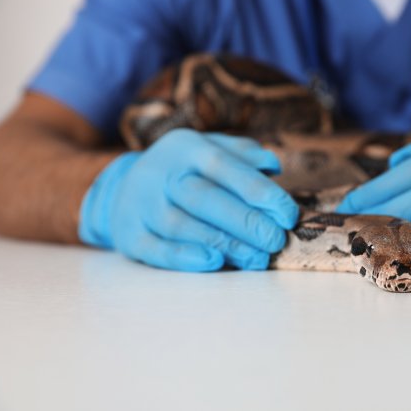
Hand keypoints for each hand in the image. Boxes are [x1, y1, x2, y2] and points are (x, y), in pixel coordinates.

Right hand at [79, 129, 297, 270]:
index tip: (288, 215)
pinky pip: (156, 249)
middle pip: (204, 198)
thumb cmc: (184, 171)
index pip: (225, 166)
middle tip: (276, 241)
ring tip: (257, 259)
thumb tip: (273, 165)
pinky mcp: (129, 235)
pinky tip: (214, 263)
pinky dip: (184, 257)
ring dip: (224, 244)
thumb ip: (243, 155)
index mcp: (186, 148)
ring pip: (182, 226)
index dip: (259, 191)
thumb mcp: (210, 150)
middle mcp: (160, 172)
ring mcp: (141, 204)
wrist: (123, 187)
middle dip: (245, 221)